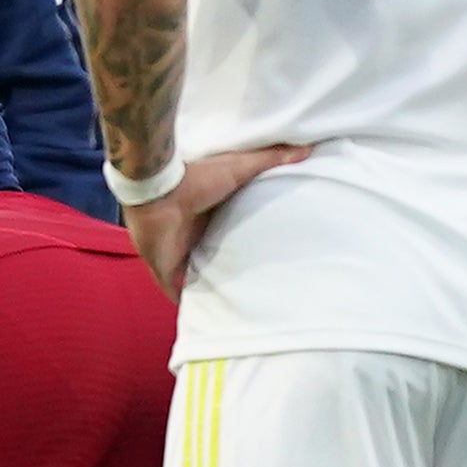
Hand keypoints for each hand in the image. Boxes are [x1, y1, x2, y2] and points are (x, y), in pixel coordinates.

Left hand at [122, 143, 313, 298]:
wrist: (159, 191)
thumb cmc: (196, 178)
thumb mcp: (241, 167)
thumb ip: (270, 160)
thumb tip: (306, 148)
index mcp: (208, 215)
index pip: (228, 234)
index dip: (244, 243)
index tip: (266, 253)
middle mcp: (193, 236)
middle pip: (214, 258)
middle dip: (228, 269)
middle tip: (256, 286)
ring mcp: (178, 255)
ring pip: (197, 277)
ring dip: (210, 288)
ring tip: (235, 306)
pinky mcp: (166, 271)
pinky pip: (176, 293)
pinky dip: (187, 304)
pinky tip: (204, 318)